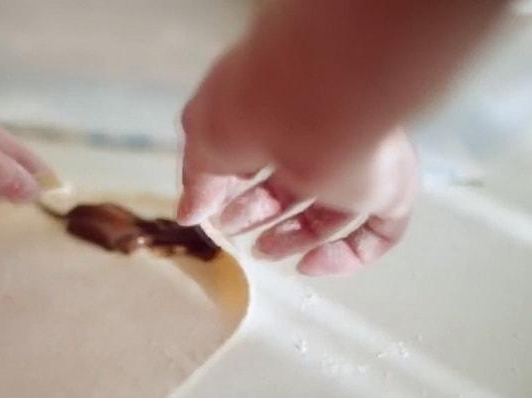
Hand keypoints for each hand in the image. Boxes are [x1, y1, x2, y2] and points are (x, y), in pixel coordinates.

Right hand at [178, 0, 505, 275]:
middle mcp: (322, 131)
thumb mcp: (203, 139)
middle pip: (293, 183)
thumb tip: (189, 213)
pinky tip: (309, 265)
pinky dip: (347, 256)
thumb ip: (197, 179)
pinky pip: (379, 230)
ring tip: (263, 250)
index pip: (258, 151)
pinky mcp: (391, 188)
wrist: (310, 105)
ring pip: (333, 209)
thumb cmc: (250, 111)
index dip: (230, 184)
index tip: (206, 209)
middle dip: (257, 210)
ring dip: (294, 236)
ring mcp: (360, 161)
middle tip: (231, 227)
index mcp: (279, 110)